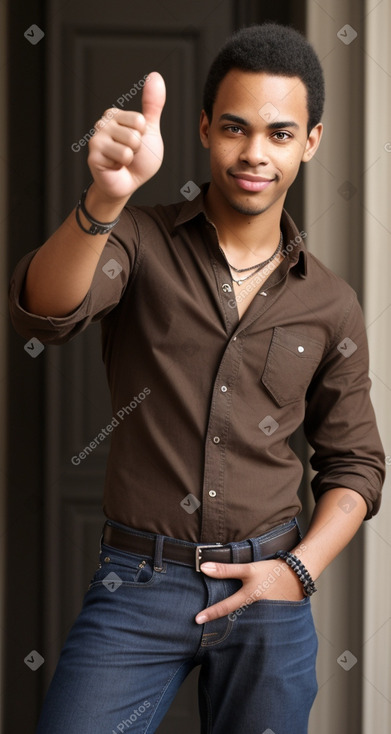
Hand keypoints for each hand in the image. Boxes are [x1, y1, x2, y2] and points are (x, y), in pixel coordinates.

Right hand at [88, 71, 165, 199]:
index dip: (143, 136)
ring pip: (129, 145)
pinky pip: (121, 157)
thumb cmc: (138, 160)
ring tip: (122, 161)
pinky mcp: (94, 155)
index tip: (136, 143)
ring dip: (131, 158)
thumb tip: (155, 76)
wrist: (127, 184)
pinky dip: (122, 166)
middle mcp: (103, 123)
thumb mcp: (149, 131)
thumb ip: (153, 105)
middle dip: (138, 148)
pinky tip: (114, 167)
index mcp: (115, 115)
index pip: (140, 119)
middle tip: (129, 155)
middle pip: (135, 132)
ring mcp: (96, 138)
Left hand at [195, 558, 304, 623]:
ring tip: (224, 631)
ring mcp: (264, 615)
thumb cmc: (272, 571)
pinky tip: (249, 624)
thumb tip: (204, 567)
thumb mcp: (248, 569)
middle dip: (222, 624)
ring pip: (247, 621)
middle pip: (235, 619)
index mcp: (247, 599)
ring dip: (237, 625)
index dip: (209, 614)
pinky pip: (259, 620)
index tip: (196, 620)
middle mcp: (254, 611)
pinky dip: (252, 623)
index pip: (224, 607)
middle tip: (206, 629)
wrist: (299, 575)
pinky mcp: (273, 616)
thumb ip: (226, 570)